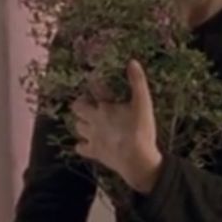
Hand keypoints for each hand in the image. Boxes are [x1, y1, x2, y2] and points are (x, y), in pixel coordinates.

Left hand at [71, 60, 162, 192]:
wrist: (136, 159)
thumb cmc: (141, 130)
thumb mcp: (143, 104)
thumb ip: (138, 82)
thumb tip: (132, 61)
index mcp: (105, 107)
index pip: (95, 89)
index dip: (95, 83)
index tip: (97, 81)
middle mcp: (94, 120)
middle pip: (77, 108)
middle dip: (81, 103)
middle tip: (88, 102)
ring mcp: (92, 137)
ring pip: (78, 126)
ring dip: (82, 122)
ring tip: (90, 121)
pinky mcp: (94, 152)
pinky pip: (80, 147)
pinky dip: (82, 144)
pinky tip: (89, 143)